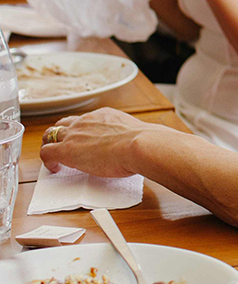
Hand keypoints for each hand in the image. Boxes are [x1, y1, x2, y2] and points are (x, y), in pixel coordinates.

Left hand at [40, 108, 161, 177]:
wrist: (140, 145)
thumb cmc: (144, 143)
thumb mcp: (134, 133)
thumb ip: (127, 136)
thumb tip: (133, 147)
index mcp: (104, 115)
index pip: (84, 120)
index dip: (79, 131)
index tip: (83, 141)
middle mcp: (86, 121)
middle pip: (63, 124)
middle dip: (59, 135)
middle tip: (63, 148)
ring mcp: (75, 134)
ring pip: (50, 134)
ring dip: (50, 145)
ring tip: (54, 158)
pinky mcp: (66, 150)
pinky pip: (47, 152)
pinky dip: (48, 160)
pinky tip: (55, 169)